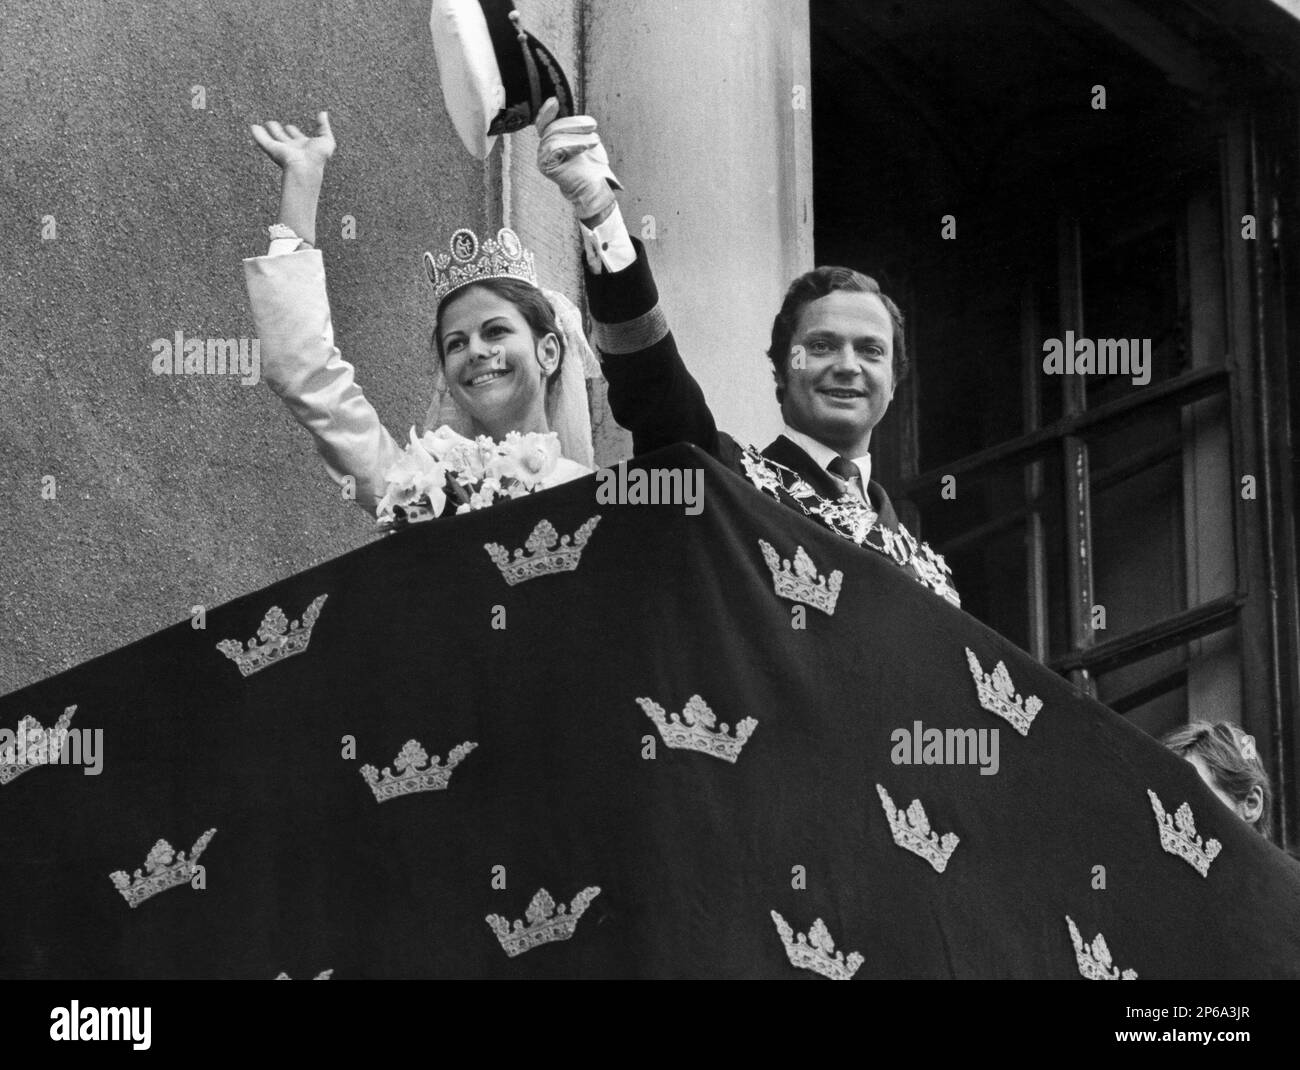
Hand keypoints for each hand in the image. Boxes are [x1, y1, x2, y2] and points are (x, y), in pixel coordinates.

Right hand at [250, 111, 335, 173]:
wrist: (306, 166)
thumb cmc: (318, 157)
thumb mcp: (327, 140)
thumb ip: (324, 126)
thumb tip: (323, 113)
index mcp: (304, 146)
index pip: (296, 136)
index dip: (293, 131)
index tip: (289, 127)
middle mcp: (292, 148)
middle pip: (283, 137)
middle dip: (278, 131)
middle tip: (272, 124)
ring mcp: (282, 149)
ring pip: (273, 138)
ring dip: (267, 132)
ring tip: (262, 124)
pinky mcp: (273, 150)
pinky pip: (263, 140)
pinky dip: (257, 134)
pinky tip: (253, 127)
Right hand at [535, 98, 621, 221]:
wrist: (595, 186)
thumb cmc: (591, 164)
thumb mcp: (584, 137)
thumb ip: (573, 124)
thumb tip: (564, 106)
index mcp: (551, 141)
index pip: (543, 123)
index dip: (547, 111)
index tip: (555, 100)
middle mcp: (543, 149)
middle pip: (552, 127)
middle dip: (574, 123)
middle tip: (593, 125)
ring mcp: (543, 158)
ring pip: (554, 136)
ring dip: (577, 134)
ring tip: (594, 139)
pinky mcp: (546, 166)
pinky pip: (556, 147)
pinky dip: (574, 144)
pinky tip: (587, 145)